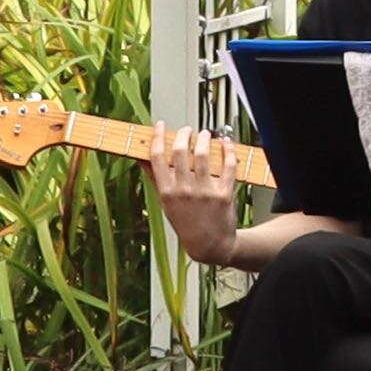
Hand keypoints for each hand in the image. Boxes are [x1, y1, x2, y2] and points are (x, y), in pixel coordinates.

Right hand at [139, 125, 243, 264]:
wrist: (209, 244)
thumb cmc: (186, 223)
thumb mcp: (165, 204)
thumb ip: (156, 180)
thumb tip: (142, 159)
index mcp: (167, 192)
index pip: (158, 158)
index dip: (158, 137)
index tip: (160, 125)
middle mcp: (184, 191)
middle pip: (181, 151)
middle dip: (184, 134)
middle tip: (187, 130)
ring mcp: (205, 192)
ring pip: (203, 154)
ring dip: (204, 138)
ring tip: (205, 135)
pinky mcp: (224, 193)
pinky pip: (228, 165)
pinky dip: (228, 150)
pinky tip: (225, 143)